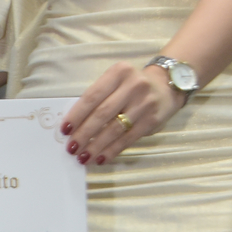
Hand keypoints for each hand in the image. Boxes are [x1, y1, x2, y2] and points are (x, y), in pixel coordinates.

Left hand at [60, 62, 186, 166]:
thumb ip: (99, 97)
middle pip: (102, 114)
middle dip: (84, 134)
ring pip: (114, 129)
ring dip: (96, 146)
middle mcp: (133, 86)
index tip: (64, 130)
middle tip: (71, 148)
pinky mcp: (152, 120)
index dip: (76, 115)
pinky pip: (128, 138)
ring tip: (83, 157)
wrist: (167, 86)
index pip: (92, 96)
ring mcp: (144, 103)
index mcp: (118, 72)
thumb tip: (75, 126)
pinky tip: (101, 158)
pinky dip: (112, 150)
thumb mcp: (116, 81)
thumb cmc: (131, 86)